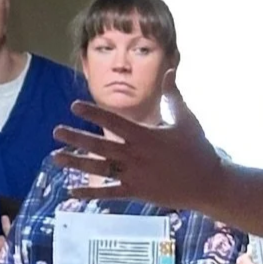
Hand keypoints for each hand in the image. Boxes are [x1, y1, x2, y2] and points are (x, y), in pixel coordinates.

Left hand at [53, 71, 226, 209]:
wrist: (208, 183)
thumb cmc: (198, 149)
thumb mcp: (186, 119)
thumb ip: (173, 95)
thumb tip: (170, 70)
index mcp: (145, 135)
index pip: (114, 121)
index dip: (93, 112)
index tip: (74, 107)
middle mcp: (136, 155)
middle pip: (100, 145)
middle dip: (76, 138)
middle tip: (56, 131)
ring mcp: (135, 175)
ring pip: (99, 168)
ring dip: (76, 163)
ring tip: (55, 158)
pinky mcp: (137, 192)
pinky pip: (109, 193)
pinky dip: (90, 193)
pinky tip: (71, 191)